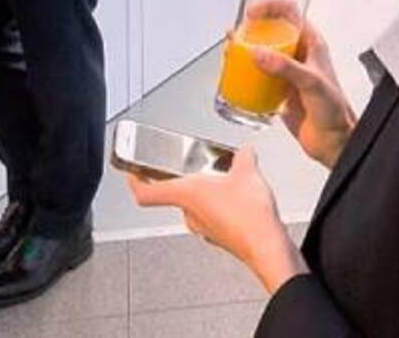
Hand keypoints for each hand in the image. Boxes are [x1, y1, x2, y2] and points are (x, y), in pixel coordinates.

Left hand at [128, 148, 304, 293]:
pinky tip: (239, 199)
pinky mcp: (220, 236)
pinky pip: (213, 217)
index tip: (132, 172)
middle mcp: (190, 214)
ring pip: (195, 207)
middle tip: (193, 167)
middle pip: (174, 195)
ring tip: (224, 181)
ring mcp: (204, 228)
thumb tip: (245, 152)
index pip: (145, 193)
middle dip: (185, 180)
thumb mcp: (247, 172)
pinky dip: (221, 206)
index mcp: (186, 195)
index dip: (134, 181)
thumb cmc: (248, 217)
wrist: (266, 246)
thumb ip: (243, 157)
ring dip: (205, 193)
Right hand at [245, 0, 356, 166]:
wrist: (333, 141)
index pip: (290, 12)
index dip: (270, 7)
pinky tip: (236, 76)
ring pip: (262, 52)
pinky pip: (258, 75)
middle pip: (271, 30)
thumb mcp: (312, 83)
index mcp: (312, 44)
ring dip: (245, 50)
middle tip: (236, 35)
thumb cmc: (335, 111)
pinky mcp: (278, 89)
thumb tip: (259, 54)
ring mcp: (288, 72)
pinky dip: (245, 73)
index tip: (252, 14)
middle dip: (251, 29)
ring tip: (230, 52)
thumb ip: (286, 68)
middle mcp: (299, 54)